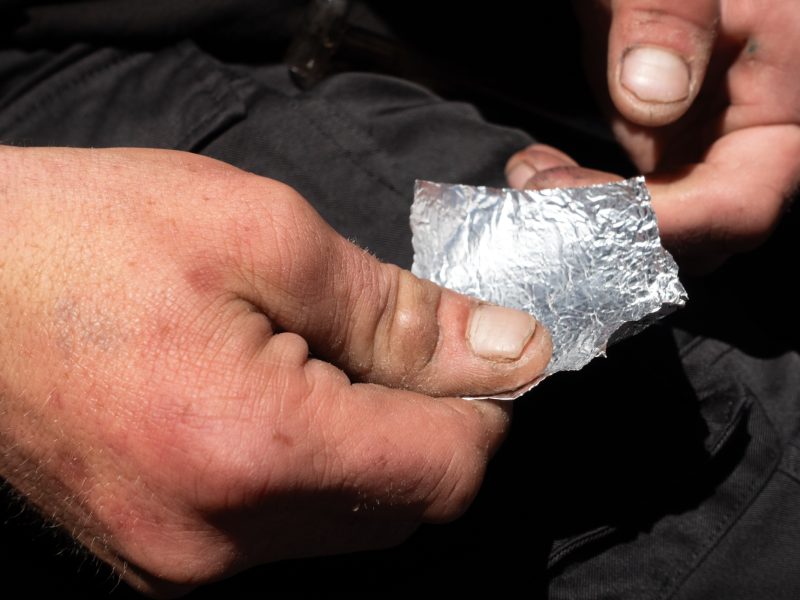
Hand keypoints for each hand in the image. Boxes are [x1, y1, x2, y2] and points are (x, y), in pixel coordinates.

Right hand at [0, 147, 549, 594]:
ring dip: (365, 447)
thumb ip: (398, 311)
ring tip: (313, 359)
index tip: (475, 349)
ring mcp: (181, 563)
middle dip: (423, 425)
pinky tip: (271, 399)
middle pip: (402, 508)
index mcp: (252, 447)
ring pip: (346, 524)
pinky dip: (307, 470)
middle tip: (384, 340)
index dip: (481, 408)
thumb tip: (506, 348)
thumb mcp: (262, 234)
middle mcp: (217, 538)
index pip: (444, 471)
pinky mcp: (158, 559)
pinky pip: (282, 530)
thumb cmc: (90, 235)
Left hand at [511, 0, 799, 271]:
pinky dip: (583, 202)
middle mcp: (750, 140)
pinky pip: (632, 205)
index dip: (659, 223)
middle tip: (538, 194)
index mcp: (784, 100)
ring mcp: (705, 149)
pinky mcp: (666, 150)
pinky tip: (538, 172)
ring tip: (529, 177)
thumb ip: (667, 12)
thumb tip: (654, 97)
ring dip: (586, 223)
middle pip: (698, 237)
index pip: (738, 203)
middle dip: (611, 232)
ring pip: (658, 230)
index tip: (577, 205)